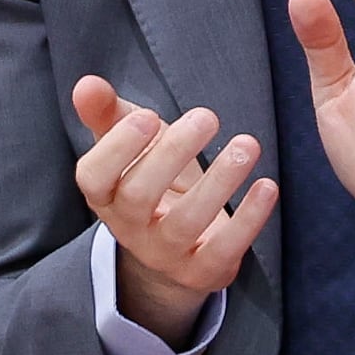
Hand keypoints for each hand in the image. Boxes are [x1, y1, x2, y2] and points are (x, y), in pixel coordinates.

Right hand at [70, 72, 272, 342]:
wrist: (178, 246)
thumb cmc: (152, 177)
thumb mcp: (130, 144)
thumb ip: (108, 112)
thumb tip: (86, 83)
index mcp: (106, 195)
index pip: (93, 178)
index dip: (117, 148)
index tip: (150, 117)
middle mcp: (129, 229)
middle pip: (139, 197)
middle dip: (173, 154)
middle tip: (207, 116)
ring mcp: (166, 254)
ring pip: (184, 223)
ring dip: (219, 182)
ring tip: (247, 144)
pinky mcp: (203, 270)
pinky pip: (224, 251)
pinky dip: (248, 219)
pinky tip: (267, 185)